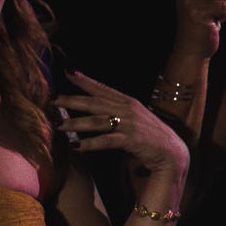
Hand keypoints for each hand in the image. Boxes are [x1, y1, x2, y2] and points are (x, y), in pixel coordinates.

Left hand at [55, 71, 189, 182]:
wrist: (173, 152)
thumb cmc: (151, 136)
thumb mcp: (136, 118)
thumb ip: (118, 111)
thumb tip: (95, 108)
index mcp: (128, 102)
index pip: (102, 88)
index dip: (85, 80)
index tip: (67, 72)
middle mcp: (128, 109)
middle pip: (95, 102)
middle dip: (72, 100)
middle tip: (53, 100)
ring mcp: (130, 124)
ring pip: (97, 121)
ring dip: (76, 123)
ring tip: (59, 126)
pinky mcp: (131, 140)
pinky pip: (105, 140)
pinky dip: (89, 144)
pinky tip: (75, 146)